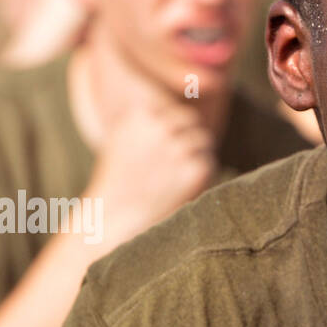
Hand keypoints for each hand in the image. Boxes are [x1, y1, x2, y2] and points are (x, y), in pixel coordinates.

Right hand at [87, 102, 216, 244]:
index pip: (171, 109)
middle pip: (191, 120)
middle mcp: (161, 126)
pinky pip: (209, 162)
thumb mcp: (122, 139)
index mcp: (141, 114)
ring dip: (196, 154)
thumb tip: (172, 108)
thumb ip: (146, 121)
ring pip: (204, 139)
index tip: (164, 147)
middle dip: (188, 137)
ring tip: (177, 176)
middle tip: (178, 161)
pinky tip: (181, 188)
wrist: (117, 218)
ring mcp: (179, 147)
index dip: (172, 129)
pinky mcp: (196, 169)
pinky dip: (201, 174)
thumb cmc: (118, 181)